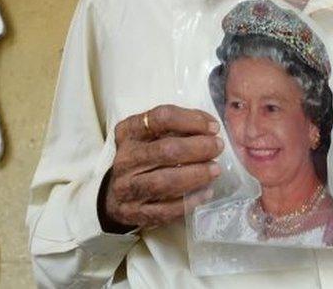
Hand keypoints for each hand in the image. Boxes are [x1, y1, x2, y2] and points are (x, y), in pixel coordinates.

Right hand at [100, 104, 223, 231]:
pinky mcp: (135, 213)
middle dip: (198, 148)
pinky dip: (190, 201)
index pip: (160, 118)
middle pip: (165, 150)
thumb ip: (177, 127)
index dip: (191, 120)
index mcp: (128, 133)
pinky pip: (166, 209)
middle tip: (217, 147)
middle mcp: (125, 159)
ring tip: (215, 170)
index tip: (213, 127)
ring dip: (196, 175)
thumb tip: (211, 127)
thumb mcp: (150, 136)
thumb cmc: (142, 159)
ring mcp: (127, 188)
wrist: (115, 196)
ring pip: (164, 181)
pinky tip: (206, 192)